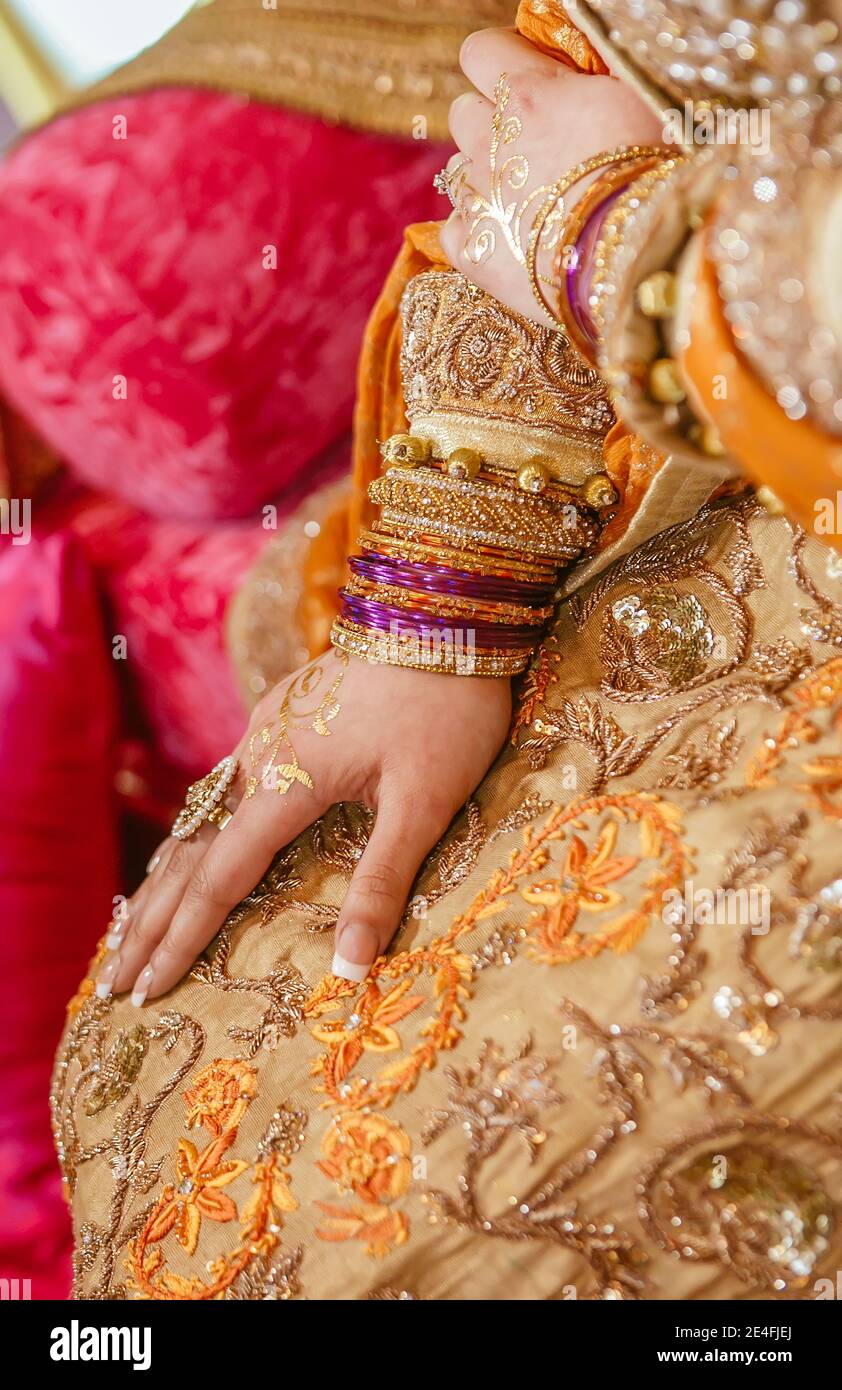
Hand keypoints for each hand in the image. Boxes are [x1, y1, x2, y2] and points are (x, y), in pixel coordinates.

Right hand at [100, 651, 510, 1003]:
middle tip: (114, 981)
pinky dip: (194, 833)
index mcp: (287, 781)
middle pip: (188, 852)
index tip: (145, 990)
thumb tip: (347, 970)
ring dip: (164, 878)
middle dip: (150, 921)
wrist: (445, 612)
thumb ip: (382, 884)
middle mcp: (260, 755)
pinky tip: (192, 848)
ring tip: (133, 929)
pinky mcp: (281, 714)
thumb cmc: (446, 710)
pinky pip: (220, 786)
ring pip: (198, 816)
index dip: (182, 940)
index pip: (219, 879)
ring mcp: (266, 729)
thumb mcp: (425, 804)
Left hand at [439, 27, 662, 324]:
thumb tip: (577, 76)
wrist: (635, 253)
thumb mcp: (634, 100)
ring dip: (484, 179)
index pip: (481, 51)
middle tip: (531, 148)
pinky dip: (475, 234)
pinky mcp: (471, 252)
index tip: (522, 79)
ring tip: (527, 203)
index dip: (500, 62)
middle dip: (490, 124)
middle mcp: (490, 140)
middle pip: (464, 112)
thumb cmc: (652, 172)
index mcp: (528, 93)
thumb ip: (587, 84)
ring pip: (456, 172)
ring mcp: (476, 198)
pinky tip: (509, 244)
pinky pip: (453, 231)